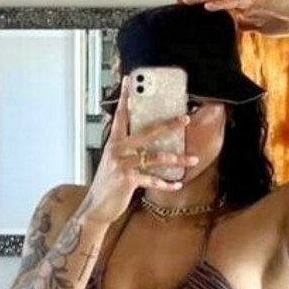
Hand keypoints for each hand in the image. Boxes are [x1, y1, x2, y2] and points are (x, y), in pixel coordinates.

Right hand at [82, 77, 197, 224]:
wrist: (96, 208)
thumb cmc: (108, 185)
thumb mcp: (113, 162)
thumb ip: (126, 150)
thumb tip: (146, 141)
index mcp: (114, 142)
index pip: (121, 116)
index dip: (125, 98)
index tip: (130, 81)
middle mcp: (117, 149)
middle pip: (147, 132)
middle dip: (169, 124)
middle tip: (185, 119)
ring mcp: (122, 164)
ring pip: (155, 157)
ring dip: (177, 159)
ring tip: (193, 159)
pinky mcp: (127, 180)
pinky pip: (152, 179)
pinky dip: (166, 183)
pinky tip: (177, 184)